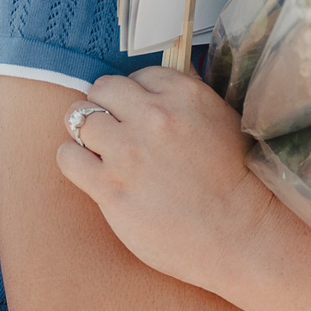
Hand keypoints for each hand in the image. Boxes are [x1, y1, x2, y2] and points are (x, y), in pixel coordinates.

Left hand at [56, 68, 273, 292]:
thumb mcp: (223, 121)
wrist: (242, 235)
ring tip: (102, 151)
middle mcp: (154, 118)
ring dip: (87, 134)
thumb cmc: (237, 182)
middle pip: (103, 89)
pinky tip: (91, 171)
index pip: (138, 76)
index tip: (141, 116)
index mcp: (185, 95)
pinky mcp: (111, 188)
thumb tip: (158, 85)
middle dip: (106, 107)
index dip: (137, 97)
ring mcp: (129, 153)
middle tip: (116, 130)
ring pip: (80, 118)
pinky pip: (68, 156)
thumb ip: (187, 99)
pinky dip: (74, 160)